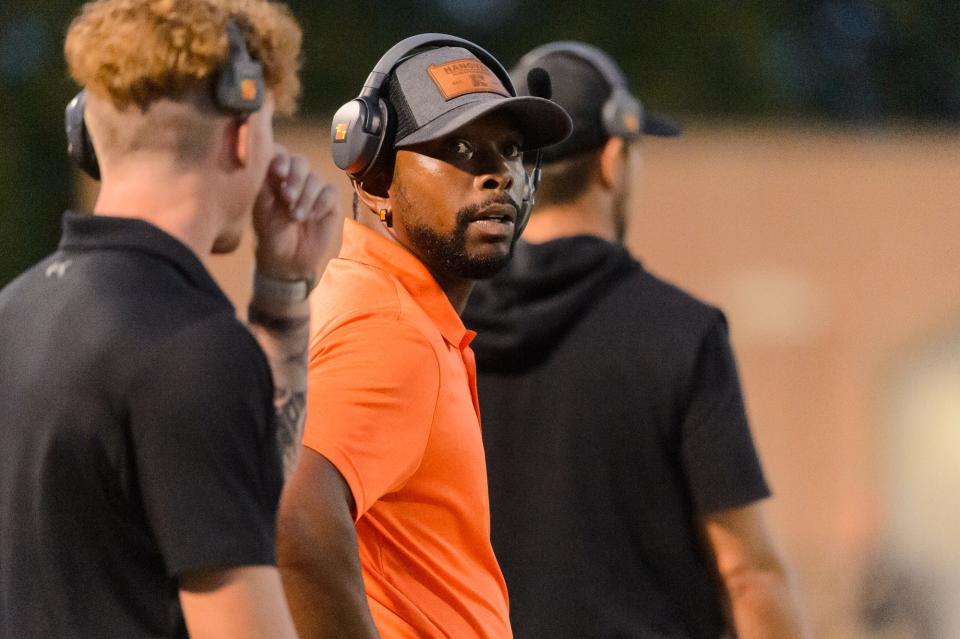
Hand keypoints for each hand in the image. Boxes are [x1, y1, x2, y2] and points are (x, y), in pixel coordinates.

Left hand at [253, 145, 342, 280]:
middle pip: (299, 162)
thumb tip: (266, 164)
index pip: (278, 154)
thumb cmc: (270, 236)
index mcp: (273, 177)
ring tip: (296, 218)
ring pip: (314, 178)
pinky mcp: (329, 203)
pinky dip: (321, 203)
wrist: (288, 262)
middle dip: (295, 178)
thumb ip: (265, 187)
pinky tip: (313, 217)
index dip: (280, 159)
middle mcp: (294, 180)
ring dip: (306, 197)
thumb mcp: (263, 212)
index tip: (278, 173)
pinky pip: (330, 192)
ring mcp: (312, 190)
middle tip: (288, 197)